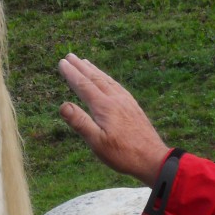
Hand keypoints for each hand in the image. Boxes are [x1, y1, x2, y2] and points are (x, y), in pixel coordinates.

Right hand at [58, 53, 169, 186]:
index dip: (71, 74)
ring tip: (86, 62)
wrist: (153, 158)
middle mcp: (116, 100)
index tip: (61, 63)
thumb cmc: (123, 154)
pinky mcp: (134, 107)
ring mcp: (127, 102)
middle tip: (69, 56)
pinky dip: (108, 79)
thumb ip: (80, 123)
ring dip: (95, 71)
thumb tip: (63, 105)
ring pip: (107, 81)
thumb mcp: (97, 143)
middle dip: (81, 67)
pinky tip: (108, 81)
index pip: (84, 86)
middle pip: (95, 79)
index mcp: (105, 107)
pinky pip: (118, 86)